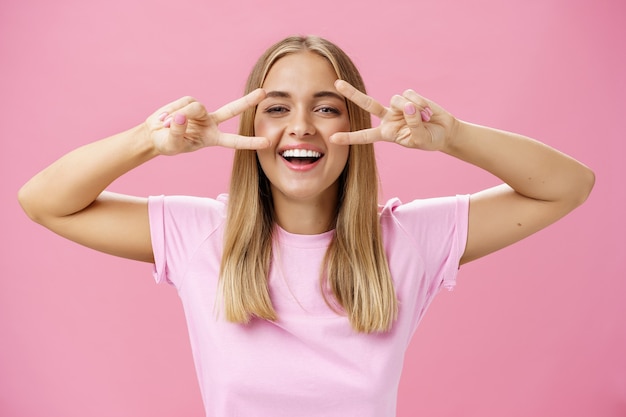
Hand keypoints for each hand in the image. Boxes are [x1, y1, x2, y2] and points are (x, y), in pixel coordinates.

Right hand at [145, 89, 268, 155]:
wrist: (155, 134)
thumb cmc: (166, 144)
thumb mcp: (172, 144)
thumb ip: (177, 132)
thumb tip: (181, 117)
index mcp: (212, 139)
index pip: (235, 141)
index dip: (250, 142)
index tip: (267, 143)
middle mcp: (211, 124)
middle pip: (232, 110)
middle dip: (247, 101)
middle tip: (263, 93)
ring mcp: (201, 112)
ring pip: (195, 107)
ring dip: (180, 115)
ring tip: (166, 125)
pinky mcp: (189, 102)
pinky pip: (183, 104)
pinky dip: (172, 111)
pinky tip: (166, 118)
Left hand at [330, 80, 455, 150]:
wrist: (444, 132)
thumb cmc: (429, 140)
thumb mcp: (420, 139)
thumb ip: (413, 124)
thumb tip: (407, 105)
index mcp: (387, 133)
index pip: (365, 135)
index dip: (350, 137)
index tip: (333, 138)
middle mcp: (388, 118)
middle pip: (367, 104)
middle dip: (353, 94)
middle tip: (337, 84)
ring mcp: (398, 106)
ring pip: (397, 100)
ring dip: (413, 109)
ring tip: (425, 119)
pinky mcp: (409, 97)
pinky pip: (410, 95)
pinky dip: (421, 103)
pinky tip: (427, 112)